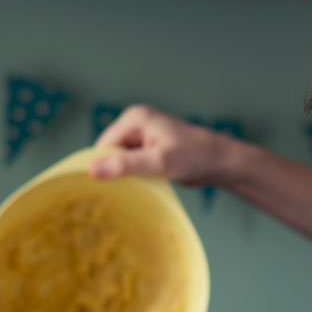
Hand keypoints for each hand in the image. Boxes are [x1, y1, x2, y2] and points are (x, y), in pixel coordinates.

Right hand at [89, 105, 233, 185]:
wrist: (219, 162)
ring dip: (123, 175)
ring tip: (128, 191)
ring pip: (120, 160)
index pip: (104, 144)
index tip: (100, 189)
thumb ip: (125, 165)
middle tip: (115, 194)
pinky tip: (137, 188)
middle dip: (113, 170)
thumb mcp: (158, 161)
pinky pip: (132, 164)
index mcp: (134, 118)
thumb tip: (93, 170)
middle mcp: (136, 124)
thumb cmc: (193, 156)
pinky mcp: (150, 149)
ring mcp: (143, 136)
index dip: (101, 165)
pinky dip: (133, 176)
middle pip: (110, 151)